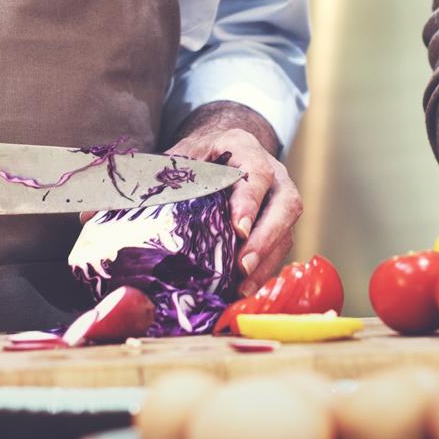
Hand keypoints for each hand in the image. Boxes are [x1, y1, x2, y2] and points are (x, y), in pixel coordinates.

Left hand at [167, 102, 299, 295]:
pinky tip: (244, 289)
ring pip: (286, 231)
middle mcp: (274, 174)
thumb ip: (174, 173)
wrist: (223, 150)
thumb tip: (151, 197)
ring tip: (243, 288)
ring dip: (266, 261)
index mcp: (246, 149)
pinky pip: (279, 249)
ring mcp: (281, 200)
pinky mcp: (280, 224)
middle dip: (265, 238)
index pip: (256, 173)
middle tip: (243, 265)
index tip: (238, 228)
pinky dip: (263, 271)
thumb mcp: (185, 155)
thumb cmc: (200, 156)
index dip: (249, 201)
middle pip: (285, 205)